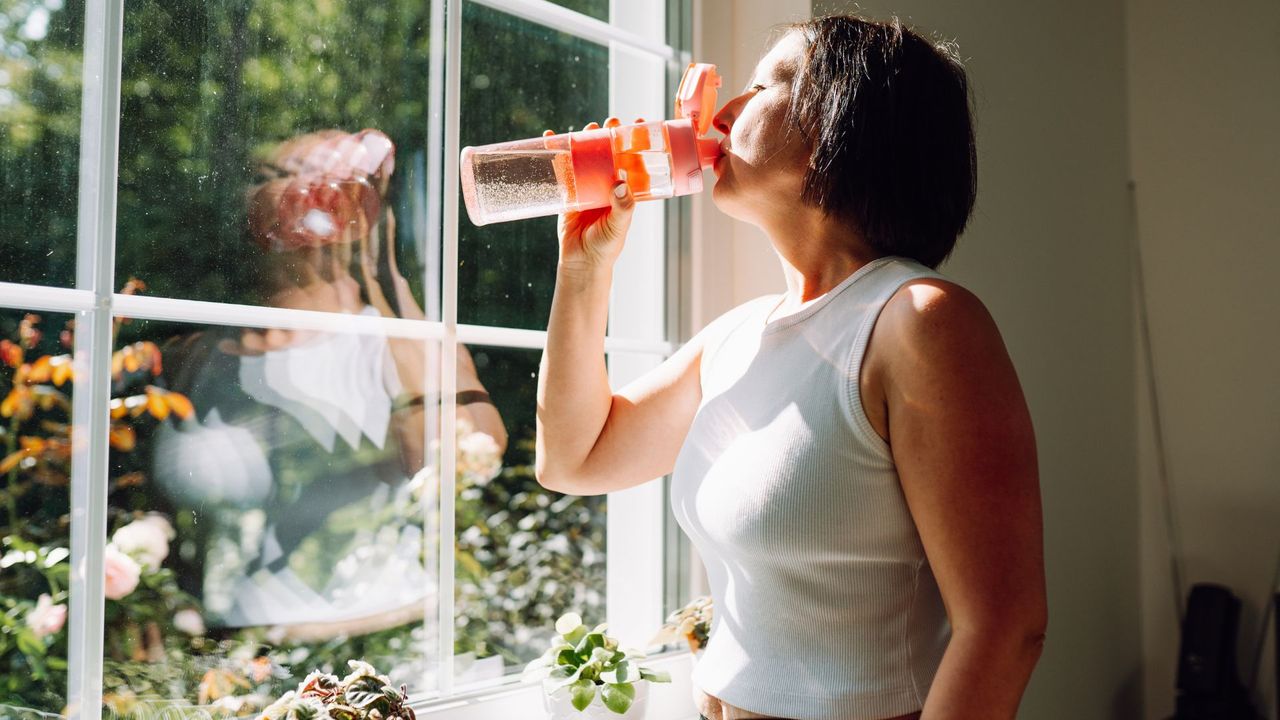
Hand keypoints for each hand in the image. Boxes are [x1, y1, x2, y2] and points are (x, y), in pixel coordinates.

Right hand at [544, 118, 635, 272]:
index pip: (635, 160)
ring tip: (587, 126)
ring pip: (587, 156)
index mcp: (626, 190)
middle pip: (610, 152)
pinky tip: (551, 137)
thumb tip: (621, 183)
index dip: (638, 142)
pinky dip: (556, 152)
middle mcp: (608, 184)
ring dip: (586, 139)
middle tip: (611, 122)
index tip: (641, 123)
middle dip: (611, 134)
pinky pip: (563, 167)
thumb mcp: (618, 226)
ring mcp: (588, 185)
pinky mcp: (568, 190)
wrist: (581, 262)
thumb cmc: (606, 247)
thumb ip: (622, 207)